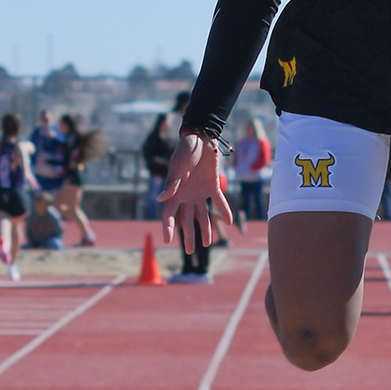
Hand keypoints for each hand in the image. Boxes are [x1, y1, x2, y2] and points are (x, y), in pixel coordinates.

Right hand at [160, 132, 234, 252]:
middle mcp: (187, 194)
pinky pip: (220, 201)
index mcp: (175, 191)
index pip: (169, 213)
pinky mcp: (213, 185)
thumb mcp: (178, 168)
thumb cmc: (186, 151)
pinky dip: (225, 211)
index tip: (167, 240)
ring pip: (203, 214)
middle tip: (189, 251)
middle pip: (187, 219)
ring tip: (207, 244)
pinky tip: (230, 222)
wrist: (202, 137)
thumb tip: (160, 200)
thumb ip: (171, 185)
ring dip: (205, 229)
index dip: (167, 227)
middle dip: (188, 235)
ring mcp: (200, 191)